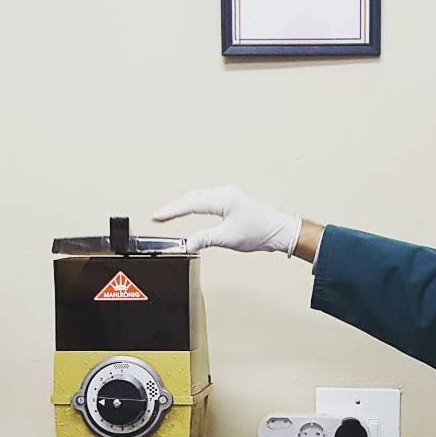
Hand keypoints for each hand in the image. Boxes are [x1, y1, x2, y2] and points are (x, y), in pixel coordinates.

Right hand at [152, 187, 301, 254]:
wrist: (279, 231)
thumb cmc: (259, 232)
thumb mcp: (228, 238)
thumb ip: (205, 239)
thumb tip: (188, 244)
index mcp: (222, 199)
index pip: (190, 204)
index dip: (171, 212)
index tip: (157, 217)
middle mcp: (224, 193)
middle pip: (191, 198)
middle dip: (174, 207)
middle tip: (158, 217)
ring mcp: (228, 195)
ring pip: (198, 197)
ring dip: (183, 205)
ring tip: (168, 214)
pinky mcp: (231, 200)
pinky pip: (206, 199)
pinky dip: (194, 204)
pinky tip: (189, 209)